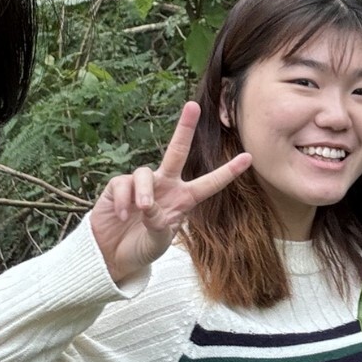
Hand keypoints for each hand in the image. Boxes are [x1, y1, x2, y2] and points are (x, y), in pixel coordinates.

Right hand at [90, 102, 253, 285]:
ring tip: (143, 209)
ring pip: (145, 173)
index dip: (227, 172)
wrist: (112, 255)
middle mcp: (165, 185)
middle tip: (193, 106)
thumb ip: (159, 225)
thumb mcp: (158, 241)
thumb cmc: (142, 247)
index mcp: (183, 199)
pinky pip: (123, 184)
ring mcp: (141, 184)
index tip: (248, 158)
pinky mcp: (117, 186)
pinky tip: (123, 215)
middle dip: (185, 128)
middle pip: (176, 151)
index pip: (208, 184)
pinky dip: (124, 201)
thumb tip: (149, 206)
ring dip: (145, 192)